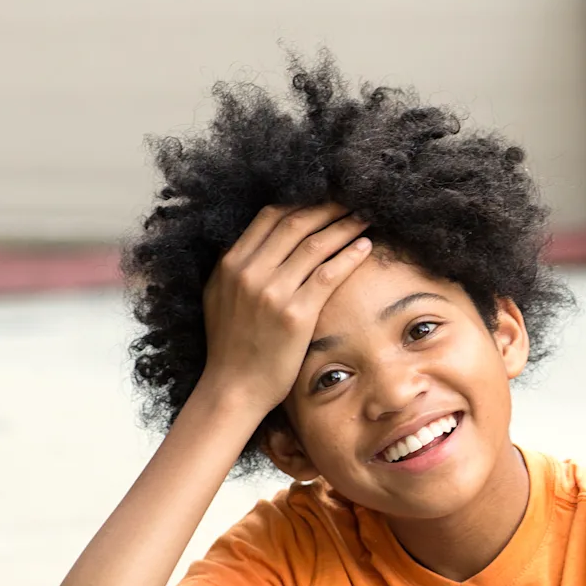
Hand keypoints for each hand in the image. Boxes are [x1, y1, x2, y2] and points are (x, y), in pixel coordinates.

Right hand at [197, 203, 371, 412]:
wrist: (234, 386)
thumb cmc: (230, 344)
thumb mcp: (220, 296)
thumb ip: (236, 266)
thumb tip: (257, 241)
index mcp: (230, 263)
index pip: (270, 217)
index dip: (301, 203)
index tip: (323, 198)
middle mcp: (249, 272)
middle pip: (296, 224)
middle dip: (327, 208)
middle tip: (351, 200)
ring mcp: (273, 292)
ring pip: (315, 245)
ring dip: (344, 227)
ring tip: (364, 218)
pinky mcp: (296, 314)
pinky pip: (329, 275)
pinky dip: (349, 256)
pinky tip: (365, 247)